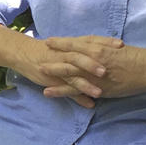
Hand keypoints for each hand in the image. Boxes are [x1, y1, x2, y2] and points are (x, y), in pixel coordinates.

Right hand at [0, 27, 118, 108]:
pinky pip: (66, 88)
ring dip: (87, 82)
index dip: (105, 42)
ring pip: (75, 73)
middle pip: (84, 55)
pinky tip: (90, 104)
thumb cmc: (48, 50)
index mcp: (71, 45)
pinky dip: (78, 96)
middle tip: (114, 66)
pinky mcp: (53, 78)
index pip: (90, 41)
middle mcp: (66, 54)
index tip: (121, 45)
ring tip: (100, 91)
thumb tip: (101, 54)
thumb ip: (82, 49)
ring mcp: (59, 67)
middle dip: (99, 61)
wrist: (24, 54)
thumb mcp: (65, 47)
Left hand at [37, 36, 145, 103]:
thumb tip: (89, 45)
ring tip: (38, 71)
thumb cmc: (136, 57)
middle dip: (53, 55)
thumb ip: (102, 46)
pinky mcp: (97, 87)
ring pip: (69, 72)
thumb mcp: (116, 47)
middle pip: (69, 56)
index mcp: (99, 47)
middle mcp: (94, 59)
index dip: (62, 42)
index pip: (76, 43)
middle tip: (37, 53)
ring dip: (52, 72)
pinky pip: (75, 90)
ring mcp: (94, 74)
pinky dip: (60, 91)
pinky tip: (48, 92)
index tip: (49, 41)